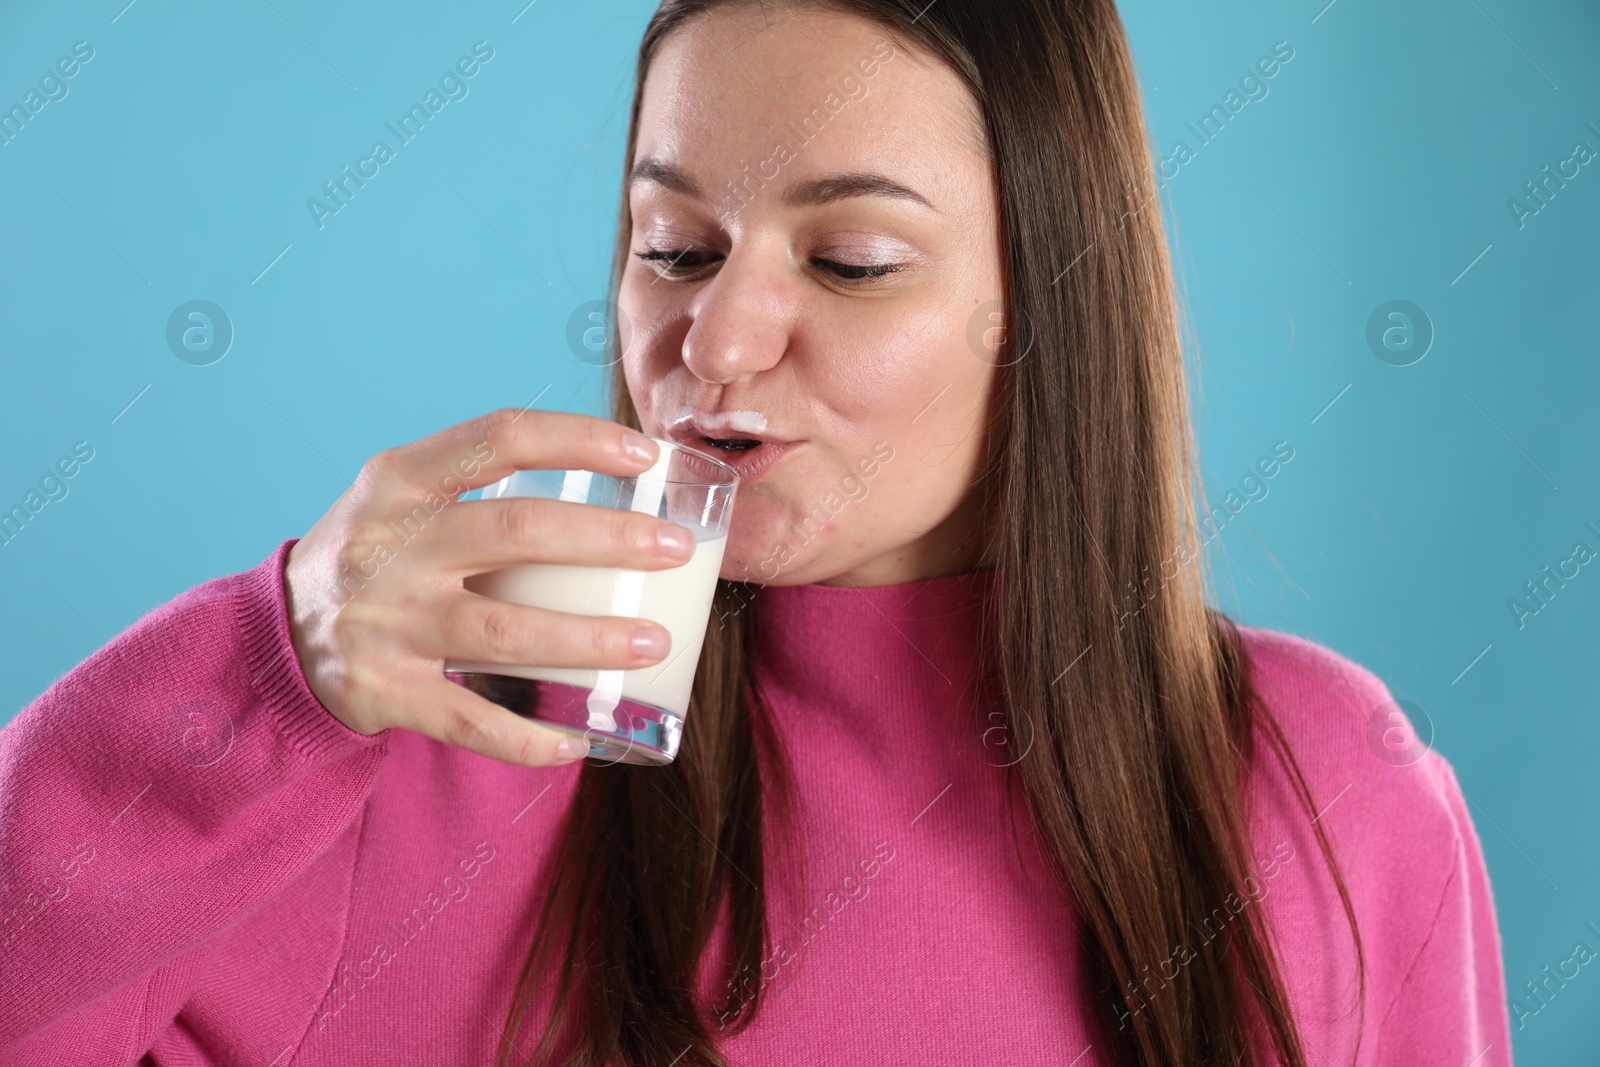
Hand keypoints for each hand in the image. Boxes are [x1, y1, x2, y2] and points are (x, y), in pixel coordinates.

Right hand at [283, 408, 695, 766]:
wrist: (281, 632)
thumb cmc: (381, 553)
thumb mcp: (407, 496)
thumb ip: (485, 482)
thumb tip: (620, 484)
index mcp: (401, 480)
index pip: (499, 438)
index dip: (578, 440)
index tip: (645, 455)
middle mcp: (389, 545)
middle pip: (516, 533)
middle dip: (609, 541)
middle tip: (675, 550)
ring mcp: (384, 622)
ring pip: (505, 633)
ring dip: (591, 639)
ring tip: (655, 642)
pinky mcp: (383, 692)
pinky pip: (471, 721)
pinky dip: (530, 737)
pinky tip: (580, 738)